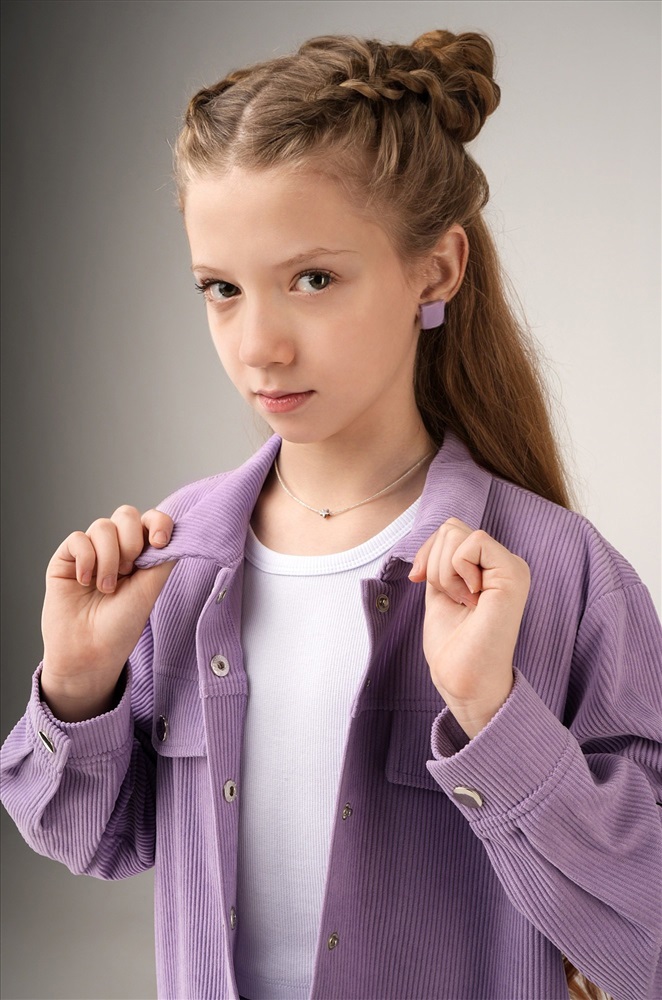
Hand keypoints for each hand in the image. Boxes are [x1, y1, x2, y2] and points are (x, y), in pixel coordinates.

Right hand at [41, 506, 175, 721]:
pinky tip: (85, 582)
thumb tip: (175, 531)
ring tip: (107, 587)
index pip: (151, 520)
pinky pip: (77, 538)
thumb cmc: (121, 625)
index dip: (158, 522)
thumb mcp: (151, 588)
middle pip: (126, 514)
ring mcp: (90, 552)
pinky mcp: (66, 559)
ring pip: (102, 525)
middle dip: (131, 541)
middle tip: (129, 572)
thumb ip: (163, 557)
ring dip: (109, 558)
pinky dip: (86, 559)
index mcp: (141, 554)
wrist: (90, 651)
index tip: (161, 542)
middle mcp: (116, 548)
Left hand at [409, 517, 529, 737]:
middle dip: (434, 562)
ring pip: (457, 533)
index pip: (450, 529)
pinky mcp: (513, 574)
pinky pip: (473, 542)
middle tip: (450, 598)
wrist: (463, 680)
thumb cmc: (453, 644)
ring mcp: (511, 567)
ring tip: (462, 602)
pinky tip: (470, 599)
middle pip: (451, 527)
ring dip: (444, 571)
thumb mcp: (440, 590)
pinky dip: (456, 570)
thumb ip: (441, 562)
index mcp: (488, 566)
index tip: (420, 580)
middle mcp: (504, 563)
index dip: (426, 551)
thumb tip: (430, 540)